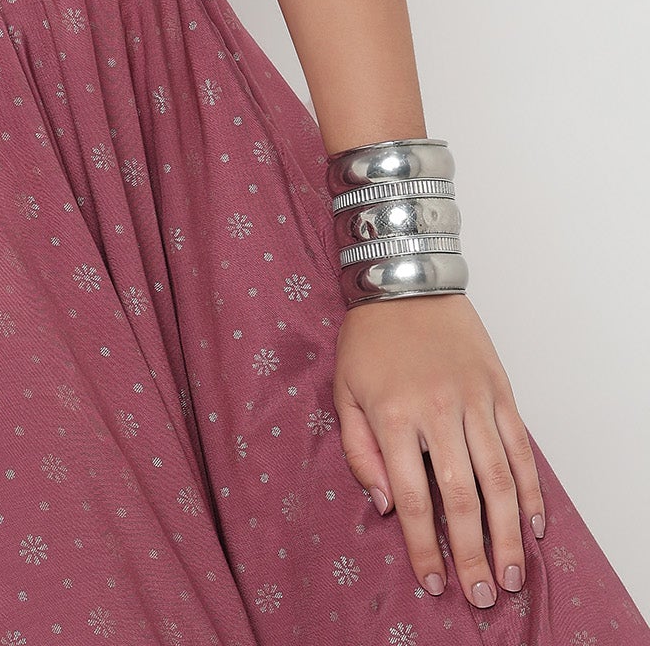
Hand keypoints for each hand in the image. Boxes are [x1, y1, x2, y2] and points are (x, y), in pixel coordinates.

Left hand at [333, 291, 545, 607]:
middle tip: (484, 596)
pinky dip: (531, 490)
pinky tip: (535, 525)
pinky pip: (520, 449)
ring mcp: (473, 401)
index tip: (433, 582)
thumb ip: (358, 450)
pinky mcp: (500, 392)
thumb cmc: (369, 338)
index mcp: (391, 414)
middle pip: (461, 498)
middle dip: (473, 554)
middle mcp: (436, 411)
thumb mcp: (343, 389)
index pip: (410, 496)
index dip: (423, 545)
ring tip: (514, 574)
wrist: (405, 280)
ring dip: (510, 534)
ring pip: (499, 480)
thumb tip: (383, 506)